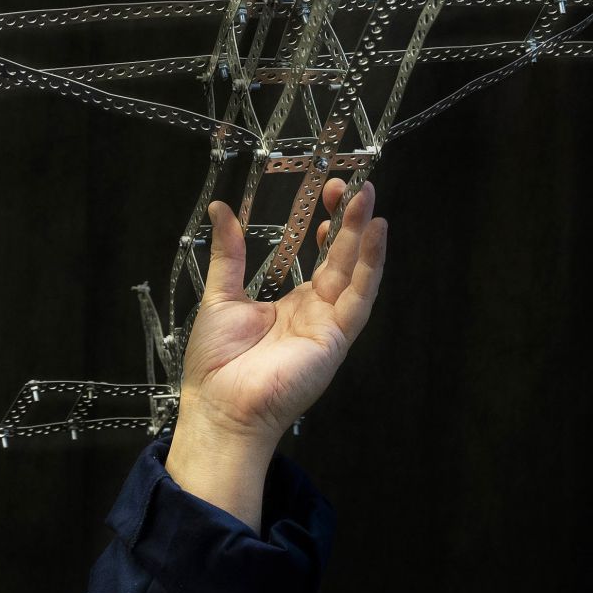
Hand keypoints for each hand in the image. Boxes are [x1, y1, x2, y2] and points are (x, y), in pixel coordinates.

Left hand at [176, 176, 387, 444]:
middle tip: (352, 185)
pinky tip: (376, 235)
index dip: (326, 224)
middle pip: (340, 258)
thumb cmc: (216, 365)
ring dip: (363, 235)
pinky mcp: (336, 338)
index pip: (319, 256)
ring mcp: (328, 324)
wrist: (219, 408)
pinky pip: (359, 298)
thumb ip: (229, 254)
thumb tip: (221, 211)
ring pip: (354, 273)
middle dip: (348, 220)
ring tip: (367, 198)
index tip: (325, 192)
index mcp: (290, 303)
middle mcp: (315, 312)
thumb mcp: (221, 296)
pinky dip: (370, 266)